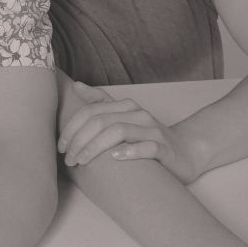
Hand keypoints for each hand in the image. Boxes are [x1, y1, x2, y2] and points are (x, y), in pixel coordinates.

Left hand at [58, 81, 198, 181]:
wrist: (186, 152)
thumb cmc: (147, 137)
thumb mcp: (123, 118)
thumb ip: (101, 102)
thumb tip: (77, 85)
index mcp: (125, 106)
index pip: (91, 111)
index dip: (72, 128)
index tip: (61, 147)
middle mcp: (138, 114)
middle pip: (101, 121)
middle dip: (80, 140)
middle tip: (69, 159)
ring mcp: (153, 130)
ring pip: (119, 131)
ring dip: (96, 147)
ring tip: (83, 161)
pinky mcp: (165, 148)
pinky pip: (147, 147)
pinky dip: (129, 151)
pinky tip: (115, 157)